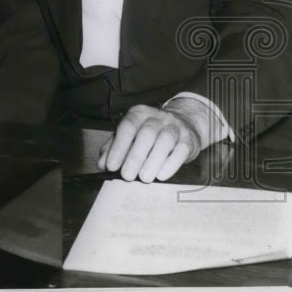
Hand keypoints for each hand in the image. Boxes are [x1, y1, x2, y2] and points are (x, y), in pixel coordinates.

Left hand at [97, 99, 216, 181]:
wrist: (184, 123)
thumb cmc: (150, 133)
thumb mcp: (130, 136)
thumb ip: (114, 147)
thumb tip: (102, 164)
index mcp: (138, 114)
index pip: (127, 127)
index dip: (118, 147)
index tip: (111, 166)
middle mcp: (157, 117)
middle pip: (146, 134)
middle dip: (135, 156)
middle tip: (127, 176)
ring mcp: (174, 126)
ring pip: (165, 141)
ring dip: (153, 161)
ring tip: (144, 178)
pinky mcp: (188, 139)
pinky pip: (181, 150)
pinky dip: (171, 164)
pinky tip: (161, 176)